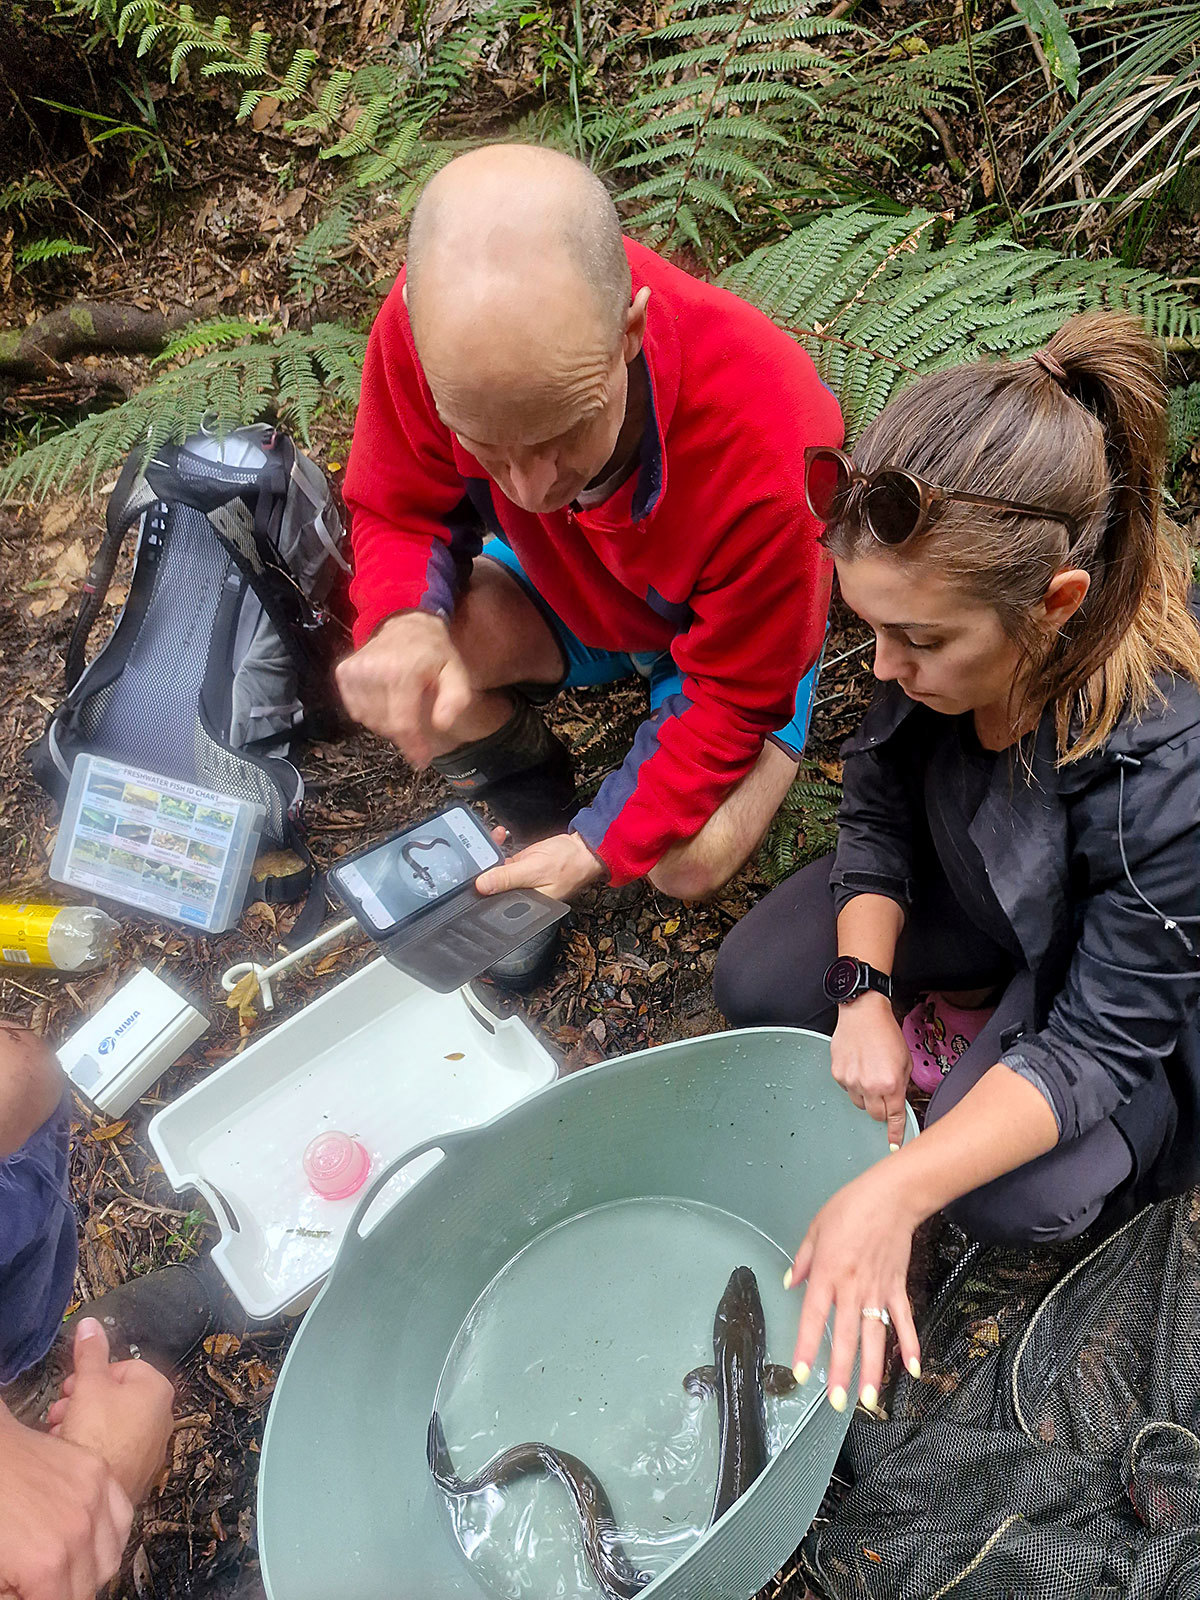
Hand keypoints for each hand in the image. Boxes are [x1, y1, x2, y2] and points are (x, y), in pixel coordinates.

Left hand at [0, 1399, 130, 1599]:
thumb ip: (12, 1597)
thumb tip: (29, 1598)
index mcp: (46, 1562)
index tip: (32, 1592)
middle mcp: (79, 1530)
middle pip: (89, 1588)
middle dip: (65, 1591)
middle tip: (42, 1583)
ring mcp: (94, 1497)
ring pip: (111, 1558)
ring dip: (91, 1568)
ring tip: (65, 1564)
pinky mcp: (99, 1473)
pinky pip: (123, 1518)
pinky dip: (110, 1535)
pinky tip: (88, 1537)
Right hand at [45, 1319, 174, 1505]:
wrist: (98, 1488)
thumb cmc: (100, 1436)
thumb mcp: (90, 1382)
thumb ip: (91, 1352)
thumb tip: (91, 1326)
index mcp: (158, 1388)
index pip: (123, 1366)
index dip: (93, 1374)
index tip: (75, 1384)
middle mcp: (162, 1416)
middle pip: (116, 1396)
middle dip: (85, 1400)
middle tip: (64, 1408)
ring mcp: (152, 1445)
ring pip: (113, 1423)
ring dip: (86, 1423)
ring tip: (64, 1431)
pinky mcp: (138, 1469)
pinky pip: (115, 1448)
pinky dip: (95, 1446)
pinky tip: (77, 1451)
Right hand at [335, 611, 472, 766]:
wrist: (405, 623)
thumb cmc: (434, 653)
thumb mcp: (456, 672)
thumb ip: (455, 699)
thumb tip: (441, 724)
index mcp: (401, 672)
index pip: (402, 723)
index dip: (412, 747)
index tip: (421, 761)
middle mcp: (372, 671)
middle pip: (385, 725)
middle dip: (403, 732)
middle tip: (417, 718)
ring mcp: (353, 672)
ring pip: (369, 720)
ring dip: (387, 722)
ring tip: (402, 704)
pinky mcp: (343, 673)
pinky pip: (357, 711)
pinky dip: (372, 713)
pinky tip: (386, 698)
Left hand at [475, 831, 604, 902]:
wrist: (583, 848)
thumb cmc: (570, 863)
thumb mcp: (535, 869)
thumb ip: (508, 877)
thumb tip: (483, 886)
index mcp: (526, 906)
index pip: (496, 904)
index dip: (481, 891)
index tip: (471, 875)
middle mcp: (521, 897)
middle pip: (492, 888)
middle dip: (482, 869)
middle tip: (478, 853)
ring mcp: (520, 882)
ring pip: (495, 872)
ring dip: (489, 856)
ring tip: (491, 840)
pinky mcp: (521, 869)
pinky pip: (503, 862)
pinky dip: (498, 850)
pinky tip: (497, 838)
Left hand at [785, 1164, 921, 1411]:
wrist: (891, 1196)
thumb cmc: (849, 1208)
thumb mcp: (816, 1228)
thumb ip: (803, 1260)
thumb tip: (790, 1284)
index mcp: (828, 1274)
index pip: (813, 1317)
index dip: (806, 1346)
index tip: (801, 1374)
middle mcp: (852, 1288)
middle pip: (845, 1336)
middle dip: (841, 1371)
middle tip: (836, 1403)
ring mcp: (879, 1291)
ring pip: (875, 1336)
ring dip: (873, 1369)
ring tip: (869, 1400)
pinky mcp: (898, 1288)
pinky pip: (904, 1321)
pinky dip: (909, 1344)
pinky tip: (912, 1370)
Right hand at [830, 992, 911, 1148]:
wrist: (863, 1012)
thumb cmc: (886, 1032)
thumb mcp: (905, 1060)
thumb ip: (902, 1084)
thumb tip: (898, 1101)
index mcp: (891, 1083)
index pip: (894, 1117)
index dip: (895, 1132)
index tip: (893, 1143)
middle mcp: (870, 1086)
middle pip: (876, 1115)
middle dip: (882, 1109)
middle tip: (884, 1093)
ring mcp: (851, 1081)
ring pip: (860, 1104)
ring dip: (867, 1096)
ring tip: (870, 1074)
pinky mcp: (838, 1074)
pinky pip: (847, 1090)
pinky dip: (854, 1084)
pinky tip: (858, 1067)